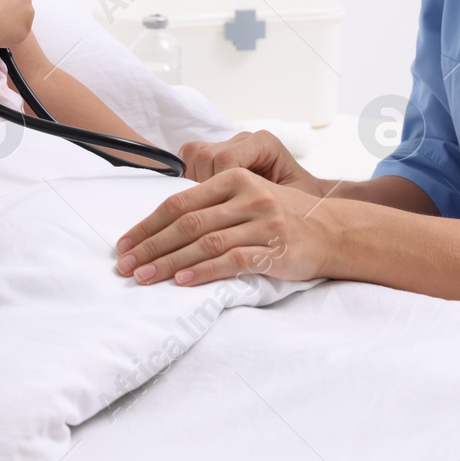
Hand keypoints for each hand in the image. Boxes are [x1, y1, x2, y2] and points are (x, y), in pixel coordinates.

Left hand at [112, 169, 335, 286]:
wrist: (334, 231)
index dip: (148, 224)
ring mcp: (263, 223)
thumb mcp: (250, 196)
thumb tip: (163, 224)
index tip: (125, 243)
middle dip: (151, 246)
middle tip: (125, 266)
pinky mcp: (275, 250)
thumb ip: (214, 203)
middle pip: (187, 223)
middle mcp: (248, 196)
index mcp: (236, 178)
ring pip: (204, 243)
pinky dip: (203, 272)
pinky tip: (182, 282)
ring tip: (145, 278)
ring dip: (169, 263)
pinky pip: (231, 262)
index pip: (180, 201)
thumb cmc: (284, 216)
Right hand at [178, 130, 325, 196]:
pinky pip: (190, 157)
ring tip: (208, 206)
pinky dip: (189, 176)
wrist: (305, 203)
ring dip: (195, 182)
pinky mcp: (216, 152)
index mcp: (265, 144)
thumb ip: (269, 200)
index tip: (223, 210)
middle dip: (204, 185)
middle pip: (206, 155)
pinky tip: (202, 198)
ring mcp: (229, 144)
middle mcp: (244, 139)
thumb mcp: (291, 205)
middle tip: (212, 211)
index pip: (226, 159)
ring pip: (194, 154)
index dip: (218, 185)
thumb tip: (242, 210)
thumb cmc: (301, 207)